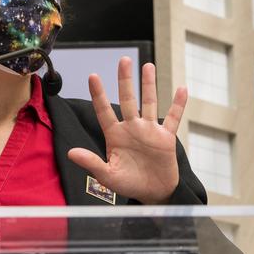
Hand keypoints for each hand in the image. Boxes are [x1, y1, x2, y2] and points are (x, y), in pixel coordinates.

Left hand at [67, 57, 187, 204]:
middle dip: (125, 80)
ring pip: (149, 103)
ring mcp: (149, 130)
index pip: (104, 111)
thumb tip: (70, 153)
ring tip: (148, 66)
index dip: (98, 94)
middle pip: (127, 99)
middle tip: (123, 60)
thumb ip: (91, 163)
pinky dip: (178, 105)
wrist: (153, 194)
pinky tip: (182, 89)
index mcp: (115, 135)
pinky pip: (173, 118)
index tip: (92, 76)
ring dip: (149, 85)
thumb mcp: (108, 176)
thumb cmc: (129, 185)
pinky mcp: (165, 137)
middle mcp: (131, 128)